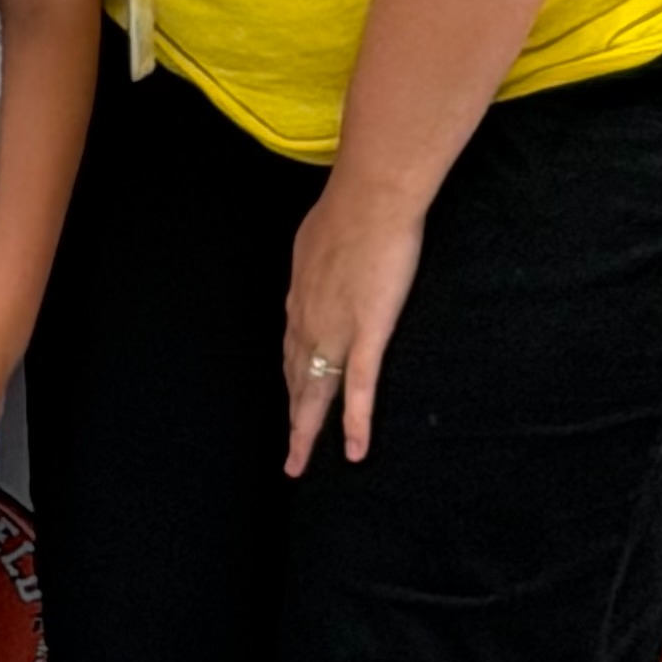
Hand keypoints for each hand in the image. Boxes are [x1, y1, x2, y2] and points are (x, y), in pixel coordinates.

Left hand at [282, 178, 426, 472]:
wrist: (371, 199)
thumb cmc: (350, 209)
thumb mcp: (319, 236)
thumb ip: (319, 259)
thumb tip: (321, 260)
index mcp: (299, 296)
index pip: (292, 348)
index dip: (291, 379)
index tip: (292, 401)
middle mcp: (307, 320)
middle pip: (297, 380)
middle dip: (293, 418)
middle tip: (290, 455)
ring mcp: (334, 331)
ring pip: (316, 393)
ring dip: (307, 431)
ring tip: (302, 462)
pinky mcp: (366, 335)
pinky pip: (359, 389)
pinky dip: (356, 424)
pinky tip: (356, 452)